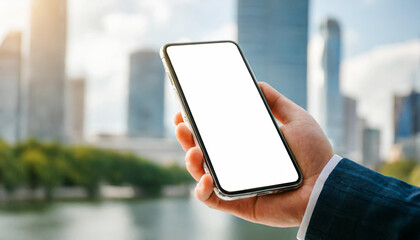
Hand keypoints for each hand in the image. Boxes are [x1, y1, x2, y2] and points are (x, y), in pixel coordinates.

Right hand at [174, 82, 333, 226]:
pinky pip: (210, 200)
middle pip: (202, 151)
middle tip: (181, 123)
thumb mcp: (296, 119)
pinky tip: (206, 177)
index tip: (185, 109)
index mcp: (246, 146)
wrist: (327, 185)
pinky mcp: (237, 203)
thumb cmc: (314, 154)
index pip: (215, 134)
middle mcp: (236, 164)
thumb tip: (258, 84)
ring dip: (189, 161)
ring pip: (201, 173)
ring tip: (192, 149)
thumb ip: (277, 102)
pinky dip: (201, 190)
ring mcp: (234, 184)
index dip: (197, 122)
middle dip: (186, 137)